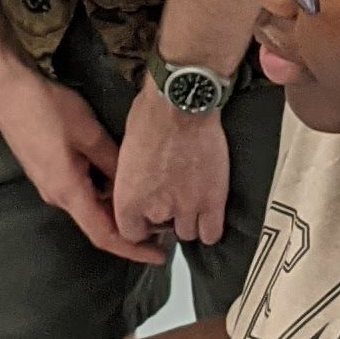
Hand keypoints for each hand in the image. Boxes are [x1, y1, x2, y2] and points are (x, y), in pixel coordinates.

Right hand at [0, 57, 166, 265]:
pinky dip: (100, 189)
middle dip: (128, 225)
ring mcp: (47, 183)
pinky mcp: (44, 169)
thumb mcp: (89, 134)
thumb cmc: (48, 110)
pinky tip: (115, 174)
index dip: (133, 249)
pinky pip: (77, 189)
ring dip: (113, 204)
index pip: (104, 235)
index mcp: (68, 192)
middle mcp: (56, 195)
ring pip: (87, 203)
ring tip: (144, 195)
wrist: (7, 89)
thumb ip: (113, 162)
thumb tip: (133, 184)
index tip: (158, 256)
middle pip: (96, 221)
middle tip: (161, 220)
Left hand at [112, 84, 229, 246]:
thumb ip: (132, 179)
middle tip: (172, 195)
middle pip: (162, 231)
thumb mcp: (126, 151)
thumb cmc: (148, 117)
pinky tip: (209, 213)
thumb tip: (140, 183)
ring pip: (189, 233)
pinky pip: (212, 233)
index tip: (148, 214)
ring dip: (189, 220)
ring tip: (192, 200)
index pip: (132, 234)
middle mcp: (156, 211)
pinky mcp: (213, 201)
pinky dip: (210, 227)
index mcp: (128, 201)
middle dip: (166, 216)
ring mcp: (187, 208)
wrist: (180, 105)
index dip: (141, 224)